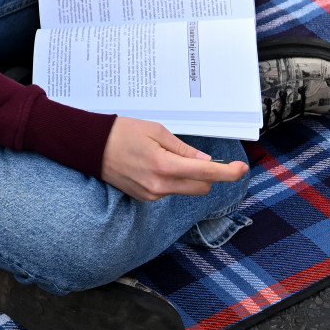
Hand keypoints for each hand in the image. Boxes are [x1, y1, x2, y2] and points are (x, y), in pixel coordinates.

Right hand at [101, 117, 247, 201]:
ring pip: (185, 190)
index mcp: (164, 165)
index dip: (228, 172)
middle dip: (206, 175)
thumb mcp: (156, 131)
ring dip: (186, 177)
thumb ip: (183, 149)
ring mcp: (151, 194)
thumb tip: (205, 162)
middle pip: (201, 188)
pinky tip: (152, 166)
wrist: (89, 147)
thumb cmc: (120, 132)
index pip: (206, 174)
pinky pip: (169, 191)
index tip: (241, 168)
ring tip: (163, 157)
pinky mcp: (144, 198)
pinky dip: (170, 180)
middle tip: (195, 157)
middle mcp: (159, 185)